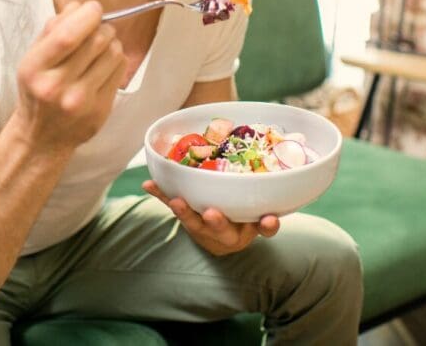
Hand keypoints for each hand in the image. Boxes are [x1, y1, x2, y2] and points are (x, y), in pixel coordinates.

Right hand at [15, 1, 127, 152]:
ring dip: (111, 42)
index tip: (93, 8)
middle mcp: (57, 87)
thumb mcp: (33, 59)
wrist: (41, 137)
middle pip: (96, 41)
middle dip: (102, 26)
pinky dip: (116, 60)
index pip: (67, 36)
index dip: (86, 16)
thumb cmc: (37, 91)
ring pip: (113, 53)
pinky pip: (120, 70)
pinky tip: (104, 65)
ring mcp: (81, 101)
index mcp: (35, 69)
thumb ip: (52, 30)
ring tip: (100, 48)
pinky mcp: (100, 110)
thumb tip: (79, 7)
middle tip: (98, 28)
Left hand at [143, 180, 280, 255]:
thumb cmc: (242, 221)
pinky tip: (149, 184)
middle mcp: (225, 232)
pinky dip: (160, 194)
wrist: (218, 240)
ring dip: (184, 212)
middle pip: (222, 230)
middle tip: (212, 213)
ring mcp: (203, 227)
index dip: (266, 225)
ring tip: (176, 201)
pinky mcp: (186, 219)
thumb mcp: (256, 219)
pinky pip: (172, 205)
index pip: (262, 229)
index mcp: (248, 230)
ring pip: (194, 222)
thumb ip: (266, 214)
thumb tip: (277, 198)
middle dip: (217, 222)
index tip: (269, 219)